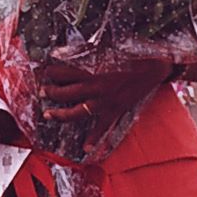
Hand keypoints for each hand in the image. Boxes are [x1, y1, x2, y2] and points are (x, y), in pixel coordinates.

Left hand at [39, 58, 168, 144]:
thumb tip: (62, 52)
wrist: (154, 67)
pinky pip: (102, 128)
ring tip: (48, 114)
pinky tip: (86, 148)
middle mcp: (94, 87)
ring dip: (60, 114)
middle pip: (64, 93)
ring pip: (75, 112)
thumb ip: (84, 52)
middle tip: (42, 91)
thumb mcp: (105, 48)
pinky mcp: (115, 111)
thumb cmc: (130, 54)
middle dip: (49, 92)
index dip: (49, 72)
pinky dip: (94, 139)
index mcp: (90, 69)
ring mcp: (104, 102)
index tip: (44, 71)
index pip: (61, 73)